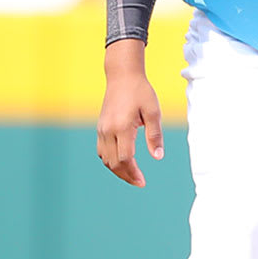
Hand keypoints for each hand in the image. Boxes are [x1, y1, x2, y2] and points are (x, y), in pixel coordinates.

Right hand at [96, 70, 163, 186]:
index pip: (125, 159)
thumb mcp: (153, 112)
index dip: (133, 173)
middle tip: (139, 182)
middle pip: (114, 163)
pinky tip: (122, 163)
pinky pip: (101, 151)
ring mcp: (102, 129)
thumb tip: (158, 157)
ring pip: (105, 159)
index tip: (142, 181)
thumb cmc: (140, 91)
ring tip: (132, 175)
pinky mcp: (100, 128)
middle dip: (126, 176)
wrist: (122, 76)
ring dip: (117, 170)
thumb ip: (155, 135)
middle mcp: (108, 130)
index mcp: (122, 127)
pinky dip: (110, 161)